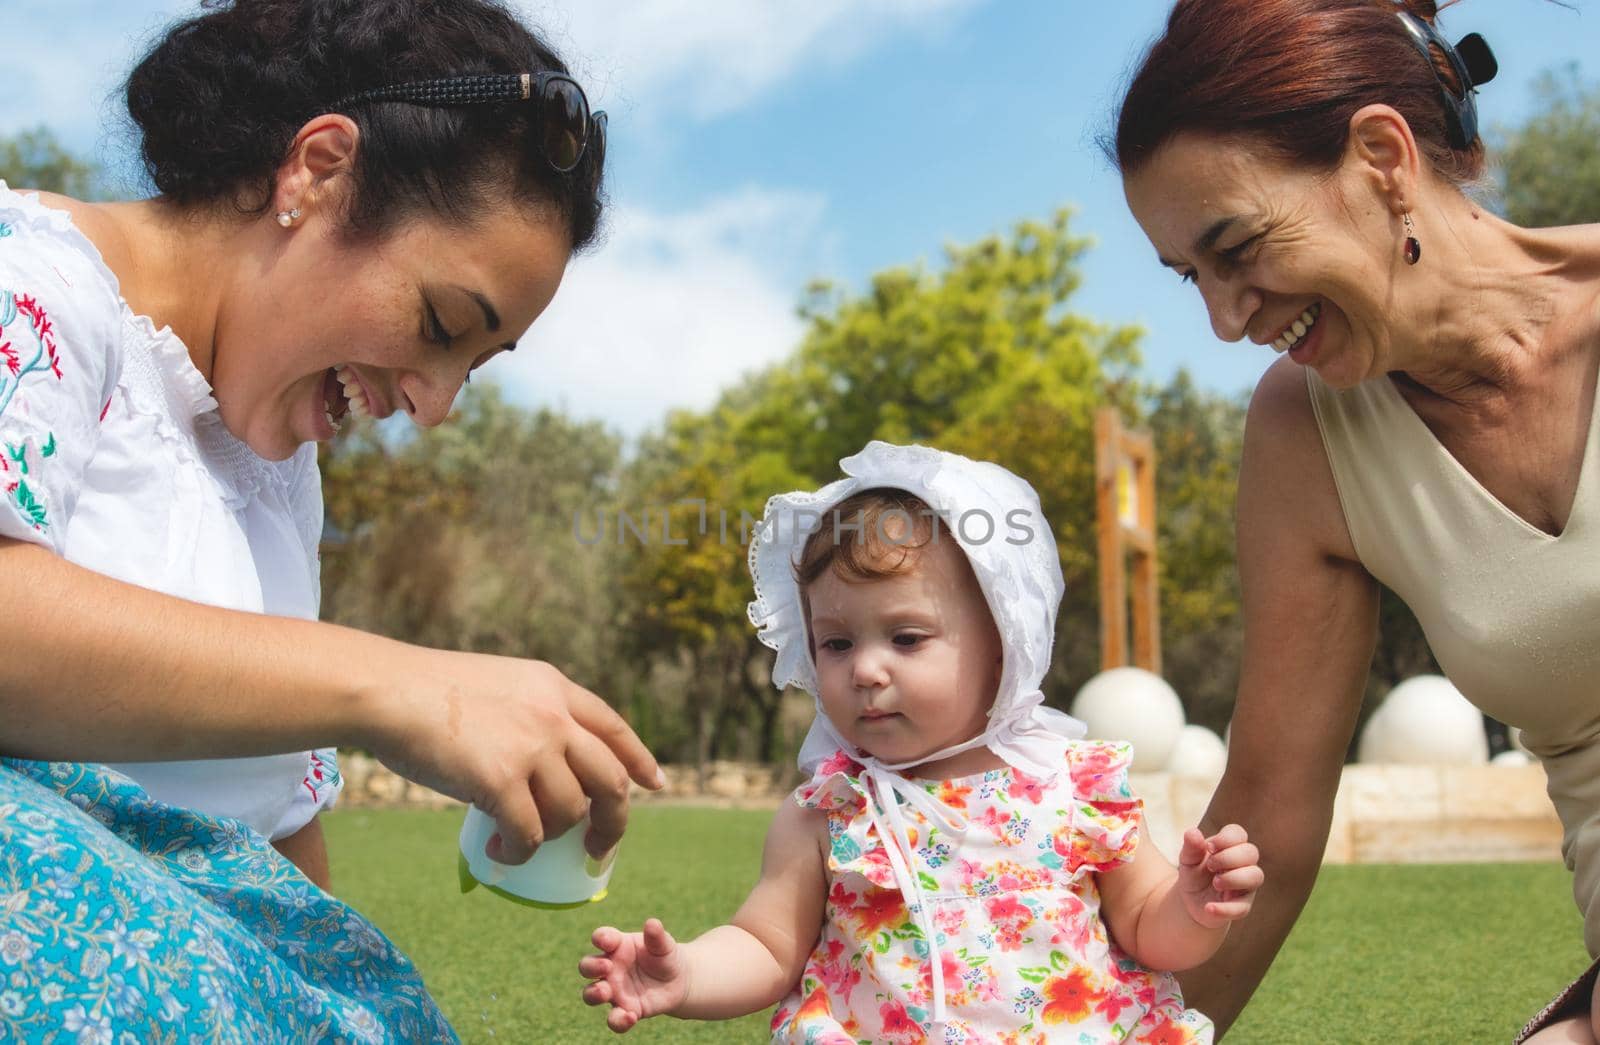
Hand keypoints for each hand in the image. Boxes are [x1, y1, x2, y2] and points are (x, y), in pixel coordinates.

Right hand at [363, 649, 662, 863]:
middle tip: (598, 847)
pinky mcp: (502, 780)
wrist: (387, 690)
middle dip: (613, 821)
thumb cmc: (425, 690)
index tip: (653, 784)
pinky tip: (502, 854)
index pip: (612, 726)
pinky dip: (520, 853)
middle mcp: (553, 715)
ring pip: (571, 811)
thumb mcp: (497, 684)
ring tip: (521, 843)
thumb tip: (539, 769)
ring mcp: (532, 747)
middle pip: (610, 778)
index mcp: (553, 687)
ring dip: (551, 837)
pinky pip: (530, 834)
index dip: (637, 758)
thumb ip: (528, 715)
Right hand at [580, 919, 687, 1032]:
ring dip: (594, 993)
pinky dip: (618, 1021)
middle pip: (587, 966)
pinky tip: (632, 1017)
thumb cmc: (664, 956)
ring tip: (605, 992)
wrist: (678, 980)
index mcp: (617, 946)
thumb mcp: (664, 944)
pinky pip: (614, 1019)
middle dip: (591, 967)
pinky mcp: (624, 1010)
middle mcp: (610, 968)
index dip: (601, 938)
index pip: (601, 938)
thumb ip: (657, 936)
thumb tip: (652, 923)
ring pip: (591, 994)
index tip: (608, 941)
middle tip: (607, 967)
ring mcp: (614, 990)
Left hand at [1176, 824, 1262, 928]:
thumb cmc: (1194, 874)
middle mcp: (1244, 864)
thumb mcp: (1188, 859)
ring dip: (1234, 878)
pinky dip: (1225, 908)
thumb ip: (1191, 847)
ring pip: (1256, 876)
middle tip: (1210, 866)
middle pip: (1251, 852)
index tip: (1209, 848)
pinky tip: (1209, 907)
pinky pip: (1242, 907)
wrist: (1190, 902)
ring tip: (1216, 883)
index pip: (1238, 834)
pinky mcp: (1241, 906)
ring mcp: (1246, 885)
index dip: (1226, 838)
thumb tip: (1193, 832)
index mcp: (1231, 847)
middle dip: (1229, 857)